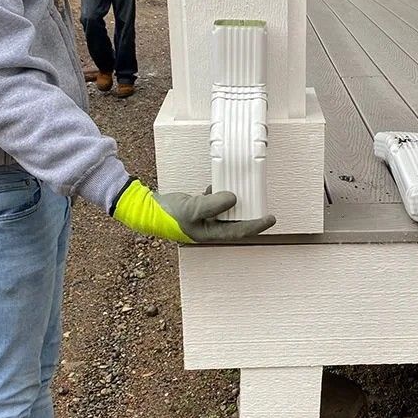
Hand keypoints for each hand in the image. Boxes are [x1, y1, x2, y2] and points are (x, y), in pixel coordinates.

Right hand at [112, 180, 274, 242]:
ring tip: (247, 191)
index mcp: (210, 234)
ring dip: (236, 202)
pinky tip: (222, 183)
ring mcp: (203, 219)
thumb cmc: (168, 214)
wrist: (146, 210)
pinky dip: (220, 193)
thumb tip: (234, 197)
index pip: (239, 231)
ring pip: (226, 211)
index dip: (256, 225)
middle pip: (236, 222)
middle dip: (250, 214)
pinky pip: (214, 201)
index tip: (271, 218)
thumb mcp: (192, 209)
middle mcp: (209, 228)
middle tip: (263, 203)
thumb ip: (213, 204)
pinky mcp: (197, 208)